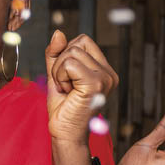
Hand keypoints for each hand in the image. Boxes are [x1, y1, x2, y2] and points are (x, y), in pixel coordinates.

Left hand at [45, 31, 119, 145]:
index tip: (67, 78)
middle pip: (77, 43)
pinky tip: (67, 92)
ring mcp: (105, 78)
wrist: (64, 132)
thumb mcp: (56, 74)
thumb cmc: (62, 107)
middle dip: (61, 63)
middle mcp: (109, 73)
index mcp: (104, 70)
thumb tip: (58, 32)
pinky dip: (60, 76)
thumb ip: (56, 53)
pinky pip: (68, 63)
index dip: (66, 55)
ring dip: (59, 72)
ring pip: (71, 52)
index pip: (82, 40)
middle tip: (66, 86)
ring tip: (66, 89)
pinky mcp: (96, 83)